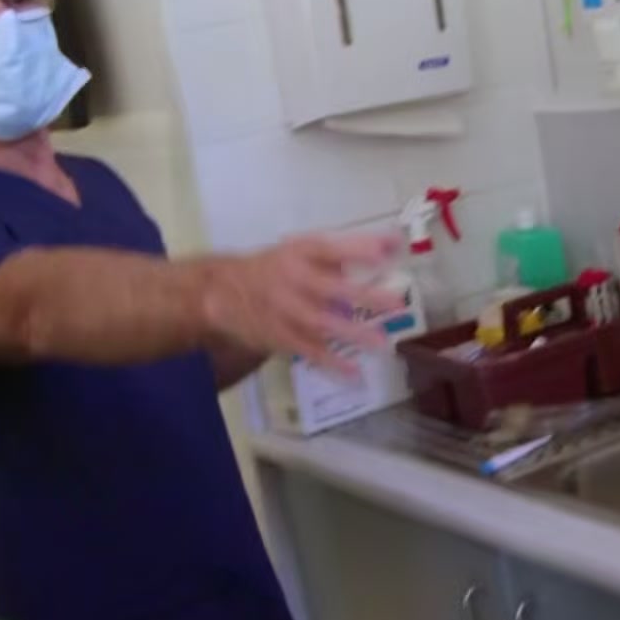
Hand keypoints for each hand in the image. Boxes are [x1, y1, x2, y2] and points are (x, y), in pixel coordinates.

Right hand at [197, 234, 403, 374]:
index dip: (360, 248)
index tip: (391, 248)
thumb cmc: (275, 267)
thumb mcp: (300, 250)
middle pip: (331, 287)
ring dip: (353, 333)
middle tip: (397, 303)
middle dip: (365, 295)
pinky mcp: (279, 335)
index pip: (332, 247)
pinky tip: (354, 372)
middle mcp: (292, 278)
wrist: (222, 291)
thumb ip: (340, 253)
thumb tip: (388, 249)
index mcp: (299, 252)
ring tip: (383, 343)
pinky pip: (308, 350)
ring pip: (321, 322)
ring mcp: (284, 309)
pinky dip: (331, 362)